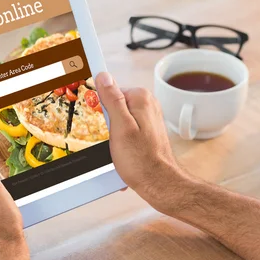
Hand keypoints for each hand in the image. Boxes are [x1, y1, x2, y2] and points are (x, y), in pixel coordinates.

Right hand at [95, 72, 193, 213]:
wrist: (159, 183)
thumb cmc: (141, 160)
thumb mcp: (120, 127)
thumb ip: (112, 99)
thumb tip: (103, 76)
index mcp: (140, 98)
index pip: (110, 91)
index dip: (101, 109)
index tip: (100, 123)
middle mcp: (147, 105)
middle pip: (114, 107)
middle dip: (107, 125)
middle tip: (111, 141)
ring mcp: (148, 118)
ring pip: (118, 122)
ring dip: (113, 138)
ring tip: (119, 152)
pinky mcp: (146, 131)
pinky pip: (126, 133)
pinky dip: (121, 145)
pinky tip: (123, 157)